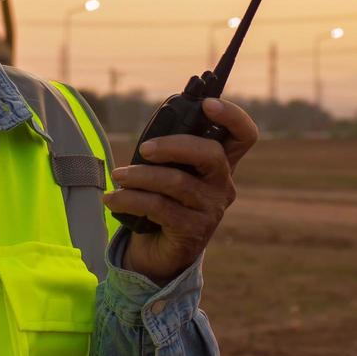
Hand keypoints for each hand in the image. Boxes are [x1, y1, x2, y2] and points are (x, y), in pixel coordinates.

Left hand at [101, 97, 257, 284]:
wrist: (160, 251)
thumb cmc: (163, 199)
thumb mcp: (170, 170)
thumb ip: (170, 148)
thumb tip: (154, 128)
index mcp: (221, 162)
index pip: (243, 135)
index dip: (232, 116)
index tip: (207, 104)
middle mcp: (223, 184)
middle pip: (211, 154)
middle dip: (174, 145)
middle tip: (145, 148)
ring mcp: (210, 209)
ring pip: (177, 182)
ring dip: (140, 176)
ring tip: (117, 176)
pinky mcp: (192, 231)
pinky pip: (159, 207)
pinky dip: (130, 200)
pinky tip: (113, 199)